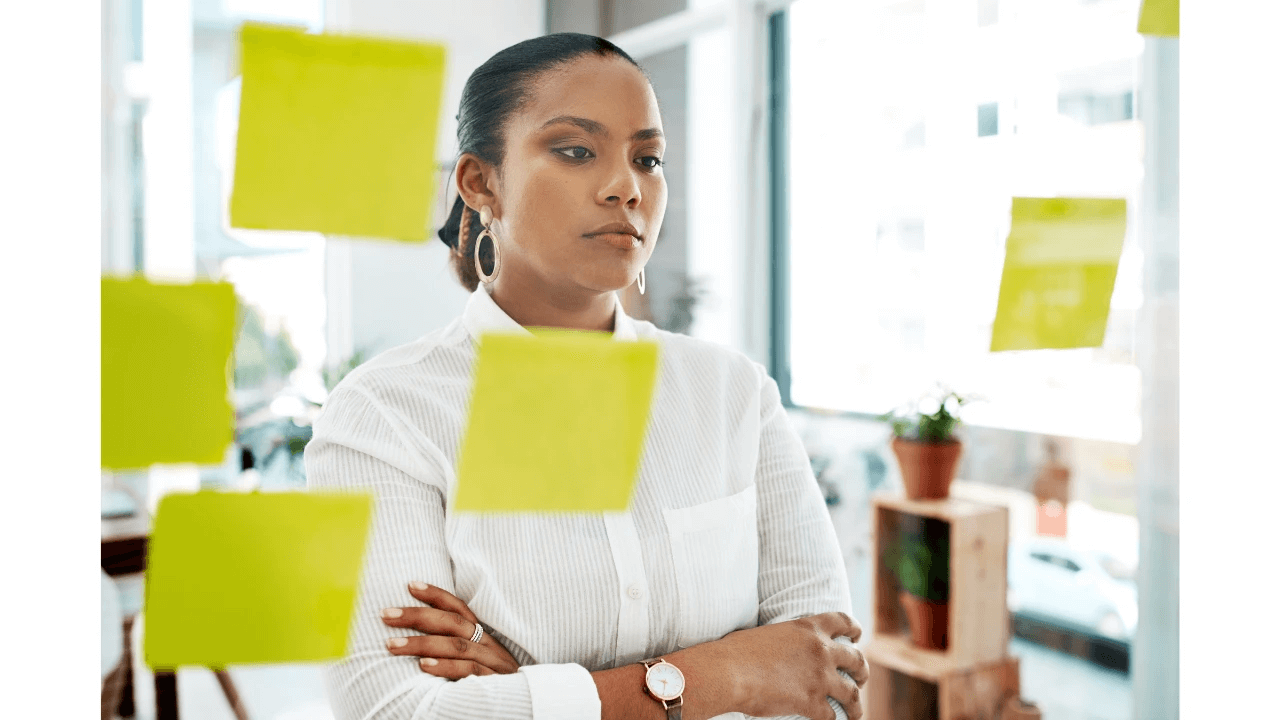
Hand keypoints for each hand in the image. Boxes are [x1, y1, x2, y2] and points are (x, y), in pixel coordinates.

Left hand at [381, 582, 519, 679]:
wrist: (523, 707)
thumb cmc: (490, 685)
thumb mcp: (475, 663)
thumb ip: (453, 651)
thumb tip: (415, 644)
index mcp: (482, 638)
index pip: (459, 609)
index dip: (436, 595)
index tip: (410, 585)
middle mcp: (487, 645)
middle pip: (453, 623)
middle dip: (417, 616)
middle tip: (386, 614)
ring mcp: (492, 663)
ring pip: (457, 646)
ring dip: (421, 643)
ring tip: (392, 644)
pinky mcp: (494, 683)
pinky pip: (469, 671)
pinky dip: (445, 666)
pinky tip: (423, 665)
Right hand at [675, 611, 868, 719]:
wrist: (728, 672)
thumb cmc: (737, 651)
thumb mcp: (769, 633)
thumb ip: (787, 640)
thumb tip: (787, 652)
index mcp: (808, 628)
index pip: (842, 622)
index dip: (854, 629)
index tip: (857, 637)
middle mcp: (820, 650)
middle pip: (856, 659)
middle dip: (862, 671)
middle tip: (860, 678)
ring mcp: (819, 677)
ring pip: (852, 692)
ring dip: (856, 704)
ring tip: (856, 711)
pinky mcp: (812, 702)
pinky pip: (832, 715)